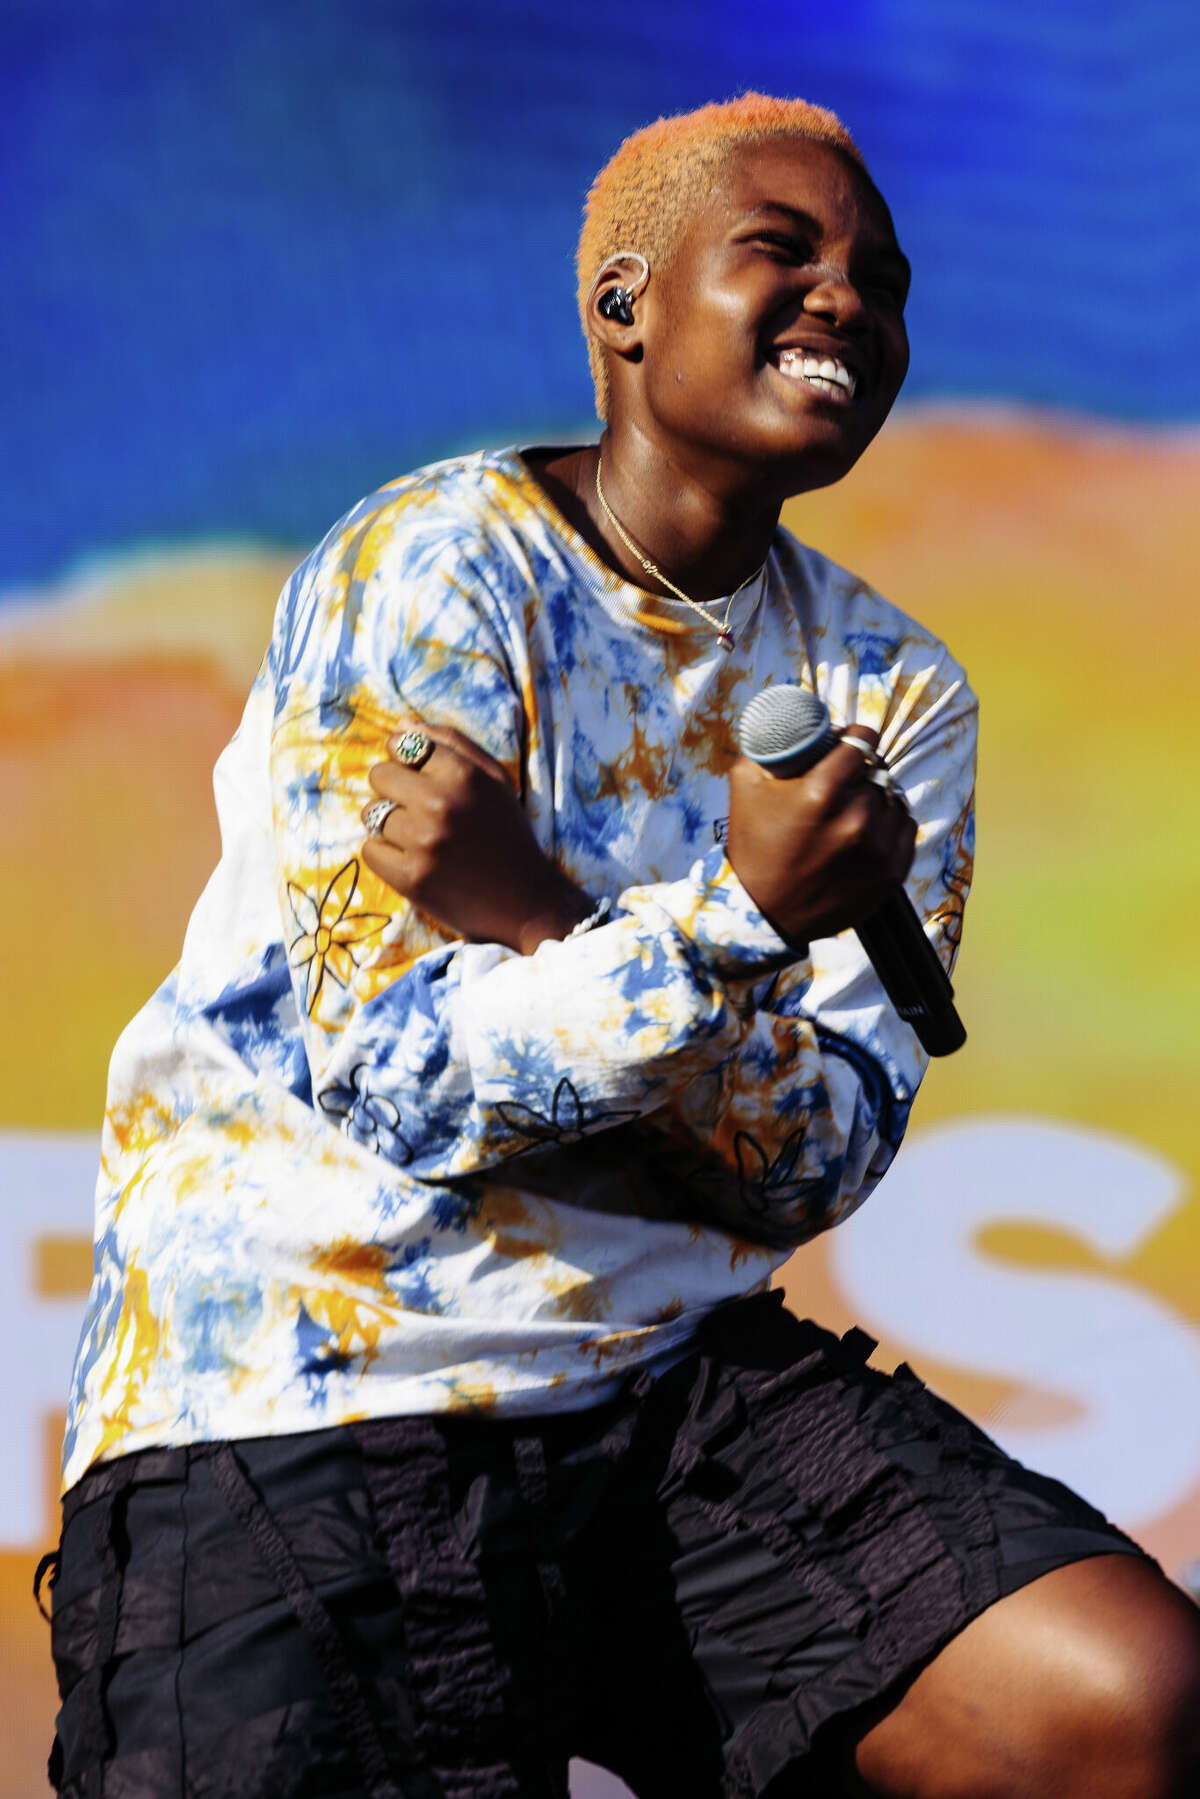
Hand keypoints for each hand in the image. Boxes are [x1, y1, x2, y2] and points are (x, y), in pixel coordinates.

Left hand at [361, 724, 591, 953]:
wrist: (526, 902)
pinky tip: (413, 860)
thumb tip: (401, 725)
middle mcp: (441, 804)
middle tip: (416, 810)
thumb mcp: (494, 780)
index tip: (417, 778)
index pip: (402, 745)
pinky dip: (385, 855)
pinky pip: (370, 850)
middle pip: (379, 775)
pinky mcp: (411, 878)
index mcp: (464, 774)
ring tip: (417, 838)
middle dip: (391, 789)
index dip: (404, 761)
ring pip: (371, 814)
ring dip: (387, 824)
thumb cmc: (509, 835)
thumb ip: (452, 745)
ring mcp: (424, 842)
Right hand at [725, 728, 916, 945]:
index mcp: (821, 792)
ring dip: (877, 800)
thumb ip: (769, 748)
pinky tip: (869, 832)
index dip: (856, 737)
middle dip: (861, 774)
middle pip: (877, 772)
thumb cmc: (754, 847)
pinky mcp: (891, 873)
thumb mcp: (745, 787)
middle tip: (843, 787)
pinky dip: (891, 826)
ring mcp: (878, 849)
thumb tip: (791, 725)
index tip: (850, 745)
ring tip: (854, 812)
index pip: (862, 742)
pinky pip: (906, 829)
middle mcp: (855, 819)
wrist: (764, 913)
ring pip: (894, 800)